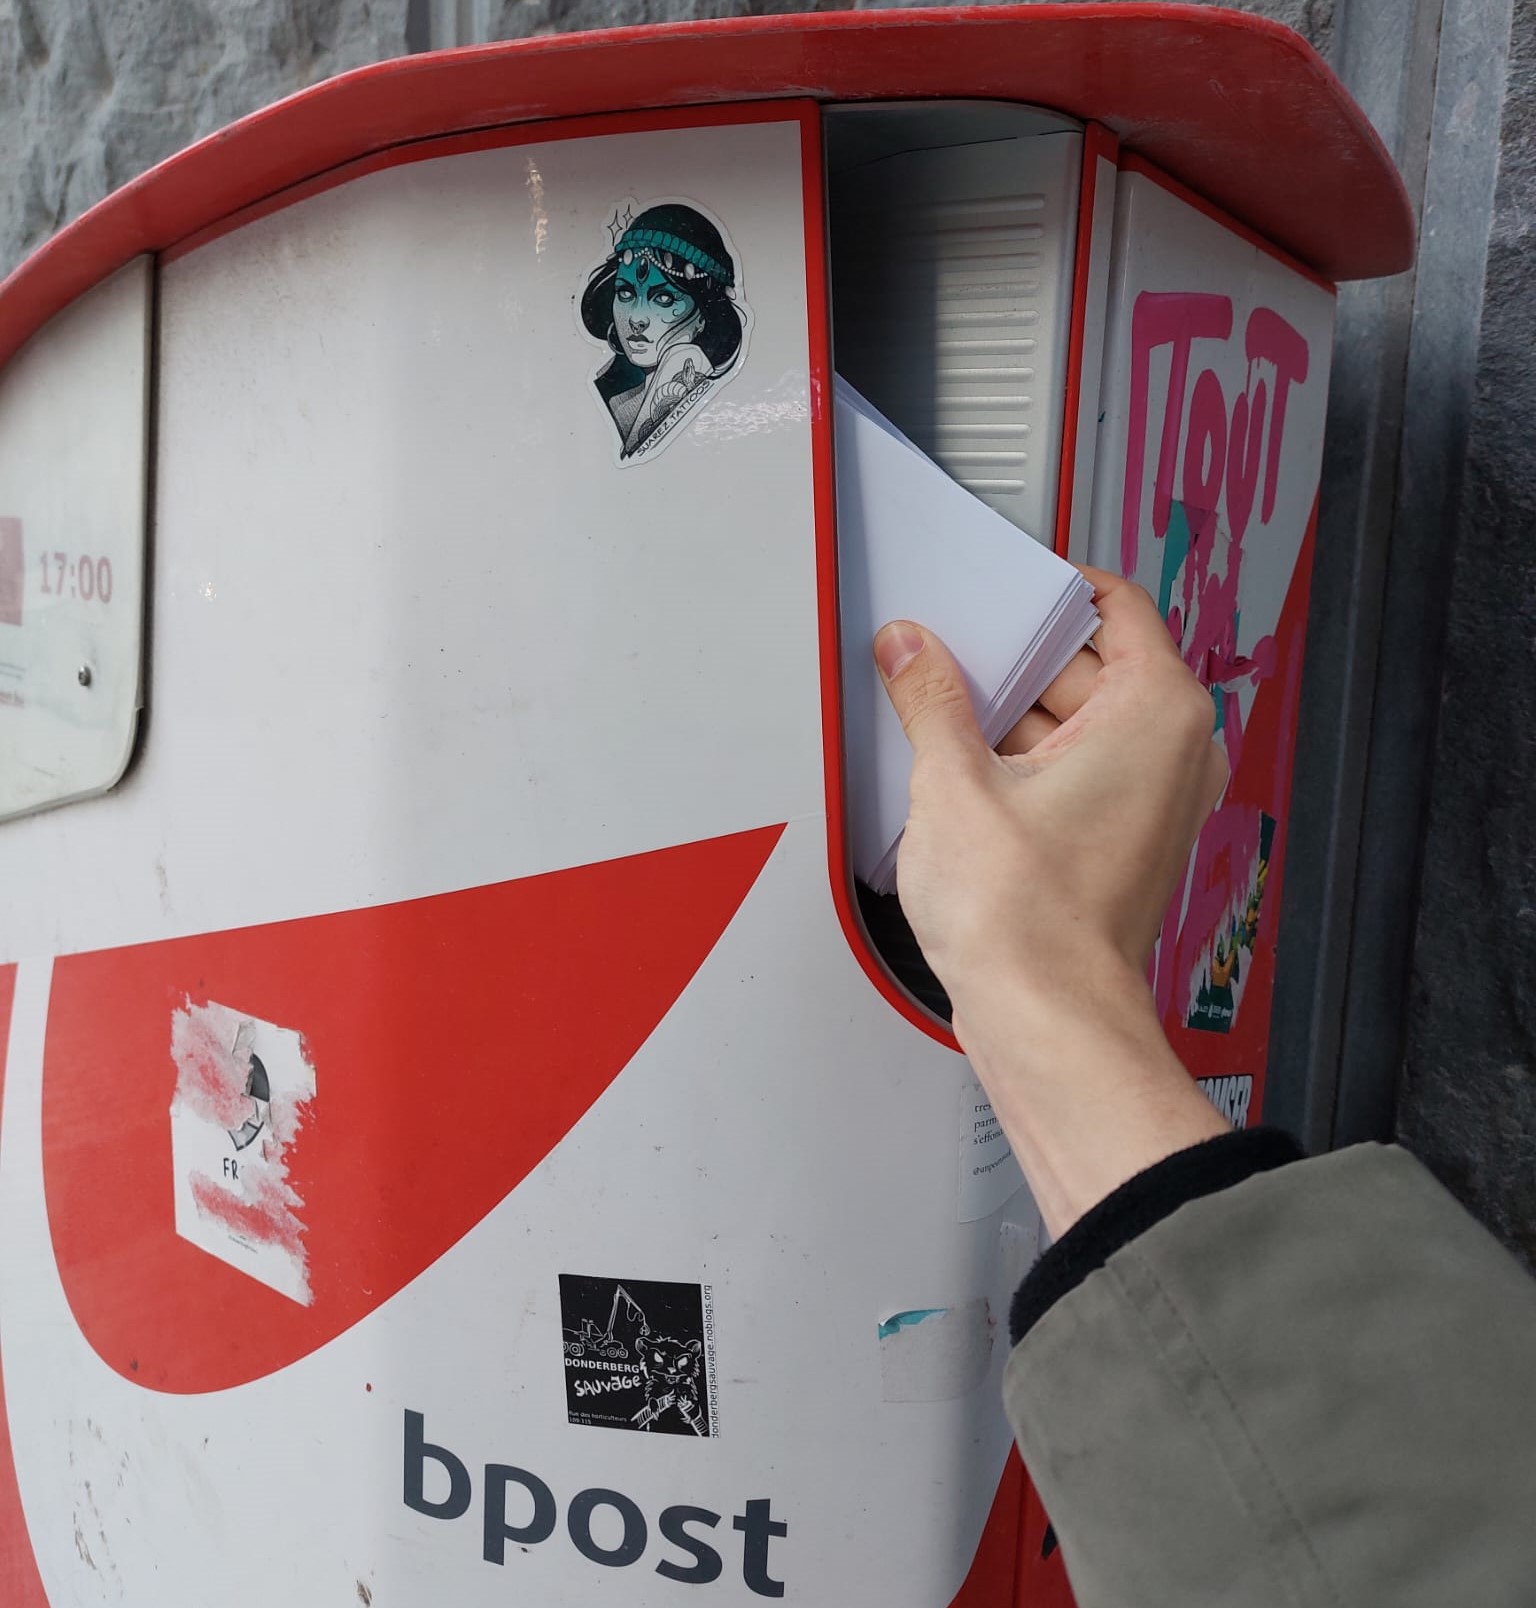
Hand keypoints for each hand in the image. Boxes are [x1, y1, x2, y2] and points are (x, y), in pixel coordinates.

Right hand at [874, 567, 1231, 1233]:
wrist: (1043, 1020)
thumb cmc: (1027, 921)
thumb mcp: (952, 781)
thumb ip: (930, 697)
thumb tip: (912, 651)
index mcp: (1157, 711)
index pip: (1114, 604)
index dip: (1045, 592)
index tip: (996, 591)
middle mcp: (1174, 752)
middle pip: (1088, 664)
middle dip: (1013, 662)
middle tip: (945, 660)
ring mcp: (1153, 801)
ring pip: (1079, 721)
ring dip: (1012, 718)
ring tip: (944, 728)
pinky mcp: (1123, 841)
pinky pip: (1076, 770)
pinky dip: (1026, 764)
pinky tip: (963, 778)